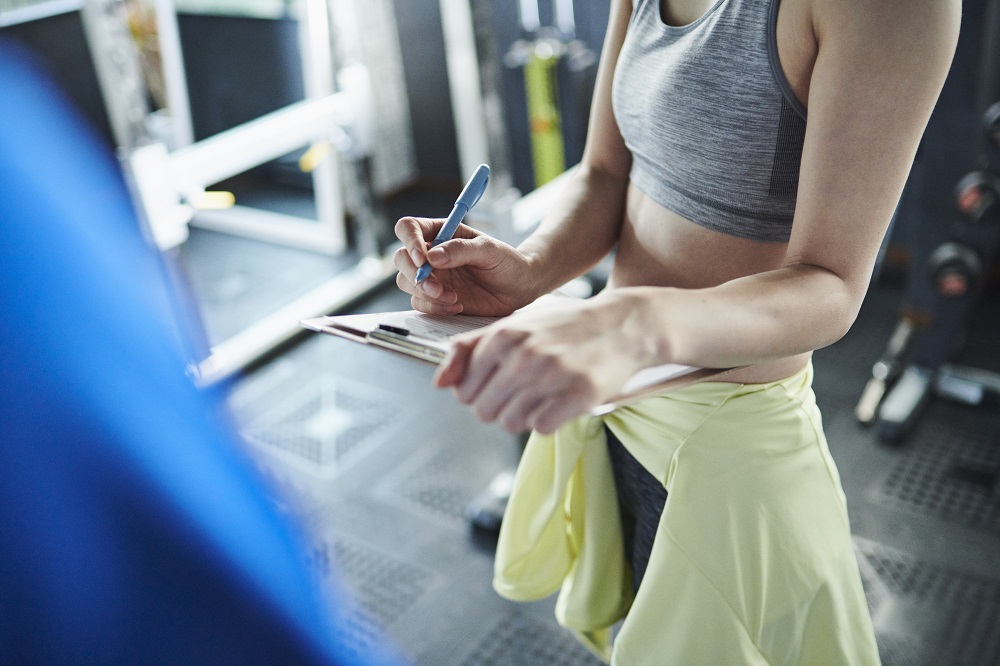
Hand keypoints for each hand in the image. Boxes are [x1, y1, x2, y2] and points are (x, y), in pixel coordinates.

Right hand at [393, 217, 537, 315]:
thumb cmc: (508, 261)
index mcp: (442, 232)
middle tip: (437, 287)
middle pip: (402, 258)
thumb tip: (432, 256)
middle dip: (415, 274)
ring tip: (453, 298)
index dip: (410, 241)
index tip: (422, 258)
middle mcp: (432, 254)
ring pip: (407, 282)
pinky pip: (420, 303)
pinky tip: (457, 306)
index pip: (410, 228)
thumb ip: (461, 249)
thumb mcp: (489, 250)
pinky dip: (435, 307)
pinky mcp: (436, 298)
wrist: (520, 287)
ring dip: (425, 293)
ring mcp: (432, 276)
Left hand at [434, 292, 652, 433]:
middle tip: (522, 391)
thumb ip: (469, 350)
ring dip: (522, 416)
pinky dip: (547, 420)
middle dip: (498, 407)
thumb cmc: (561, 328)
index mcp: (504, 335)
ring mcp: (554, 373)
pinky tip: (558, 402)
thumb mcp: (513, 326)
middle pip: (484, 410)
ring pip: (510, 422)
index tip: (497, 384)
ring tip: (541, 396)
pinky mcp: (581, 392)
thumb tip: (439, 383)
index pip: (464, 389)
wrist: (622, 324)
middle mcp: (526, 353)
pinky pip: (541, 427)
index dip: (477, 393)